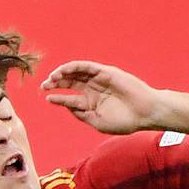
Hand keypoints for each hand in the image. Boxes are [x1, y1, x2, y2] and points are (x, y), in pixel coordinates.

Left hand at [41, 60, 161, 134]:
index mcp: (91, 104)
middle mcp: (93, 90)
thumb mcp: (98, 122)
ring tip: (52, 78)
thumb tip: (66, 105)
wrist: (144, 113)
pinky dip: (74, 67)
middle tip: (44, 86)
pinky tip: (64, 71)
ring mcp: (98, 80)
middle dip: (56, 83)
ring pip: (76, 73)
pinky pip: (86, 66)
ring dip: (62, 74)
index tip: (48, 98)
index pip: (69, 99)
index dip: (58, 98)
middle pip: (70, 83)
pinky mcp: (105, 72)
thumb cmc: (124, 121)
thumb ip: (81, 114)